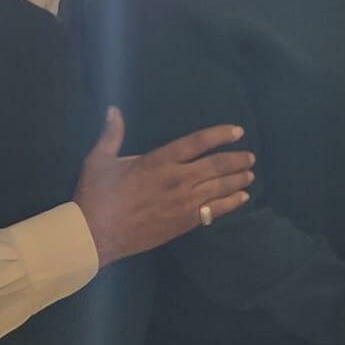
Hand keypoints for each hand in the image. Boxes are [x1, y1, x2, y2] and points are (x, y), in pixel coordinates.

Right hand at [73, 108, 255, 266]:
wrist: (94, 235)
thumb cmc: (96, 195)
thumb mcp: (99, 160)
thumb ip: (111, 134)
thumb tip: (112, 109)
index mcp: (159, 161)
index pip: (197, 142)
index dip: (220, 135)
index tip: (238, 132)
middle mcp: (177, 179)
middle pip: (216, 165)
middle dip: (237, 160)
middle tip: (250, 157)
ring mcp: (183, 202)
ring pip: (219, 188)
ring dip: (238, 180)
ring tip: (250, 175)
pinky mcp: (183, 222)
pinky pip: (214, 211)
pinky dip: (231, 203)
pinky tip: (242, 198)